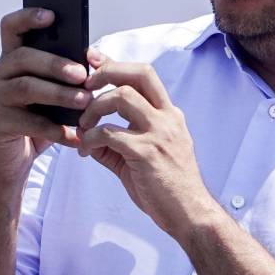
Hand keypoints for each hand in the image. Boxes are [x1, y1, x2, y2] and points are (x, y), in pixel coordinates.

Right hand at [0, 8, 91, 184]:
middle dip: (55, 64)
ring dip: (59, 94)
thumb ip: (69, 74)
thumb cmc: (34, 123)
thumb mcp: (53, 95)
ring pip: (26, 88)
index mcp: (11, 60)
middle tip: (82, 75)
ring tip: (84, 102)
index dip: (28, 17)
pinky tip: (74, 135)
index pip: (12, 28)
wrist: (8, 162)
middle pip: (24, 57)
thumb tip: (96, 58)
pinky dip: (55, 130)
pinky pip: (28, 123)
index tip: (51, 15)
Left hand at [76, 49, 217, 238]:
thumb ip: (116, 142)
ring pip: (121, 96)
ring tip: (84, 126)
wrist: (189, 214)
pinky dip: (90, 139)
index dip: (116, 64)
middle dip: (107, 72)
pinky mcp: (146, 153)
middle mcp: (167, 118)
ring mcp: (159, 134)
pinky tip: (85, 151)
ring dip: (94, 107)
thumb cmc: (167, 188)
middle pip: (138, 73)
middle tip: (85, 88)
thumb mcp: (143, 157)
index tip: (93, 61)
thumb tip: (85, 134)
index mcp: (169, 115)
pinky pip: (109, 134)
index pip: (144, 76)